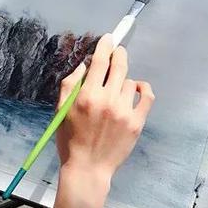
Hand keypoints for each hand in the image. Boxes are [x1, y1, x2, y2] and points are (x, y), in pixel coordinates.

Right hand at [56, 34, 154, 187]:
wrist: (88, 168)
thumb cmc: (70, 141)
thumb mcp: (61, 111)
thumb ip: (69, 85)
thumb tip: (84, 66)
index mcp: (86, 96)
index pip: (100, 61)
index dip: (105, 46)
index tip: (108, 39)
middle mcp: (106, 100)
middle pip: (119, 66)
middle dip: (119, 55)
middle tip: (118, 53)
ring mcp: (124, 111)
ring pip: (130, 81)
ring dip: (123, 80)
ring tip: (116, 88)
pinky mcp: (136, 122)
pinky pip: (147, 96)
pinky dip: (143, 88)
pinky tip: (137, 88)